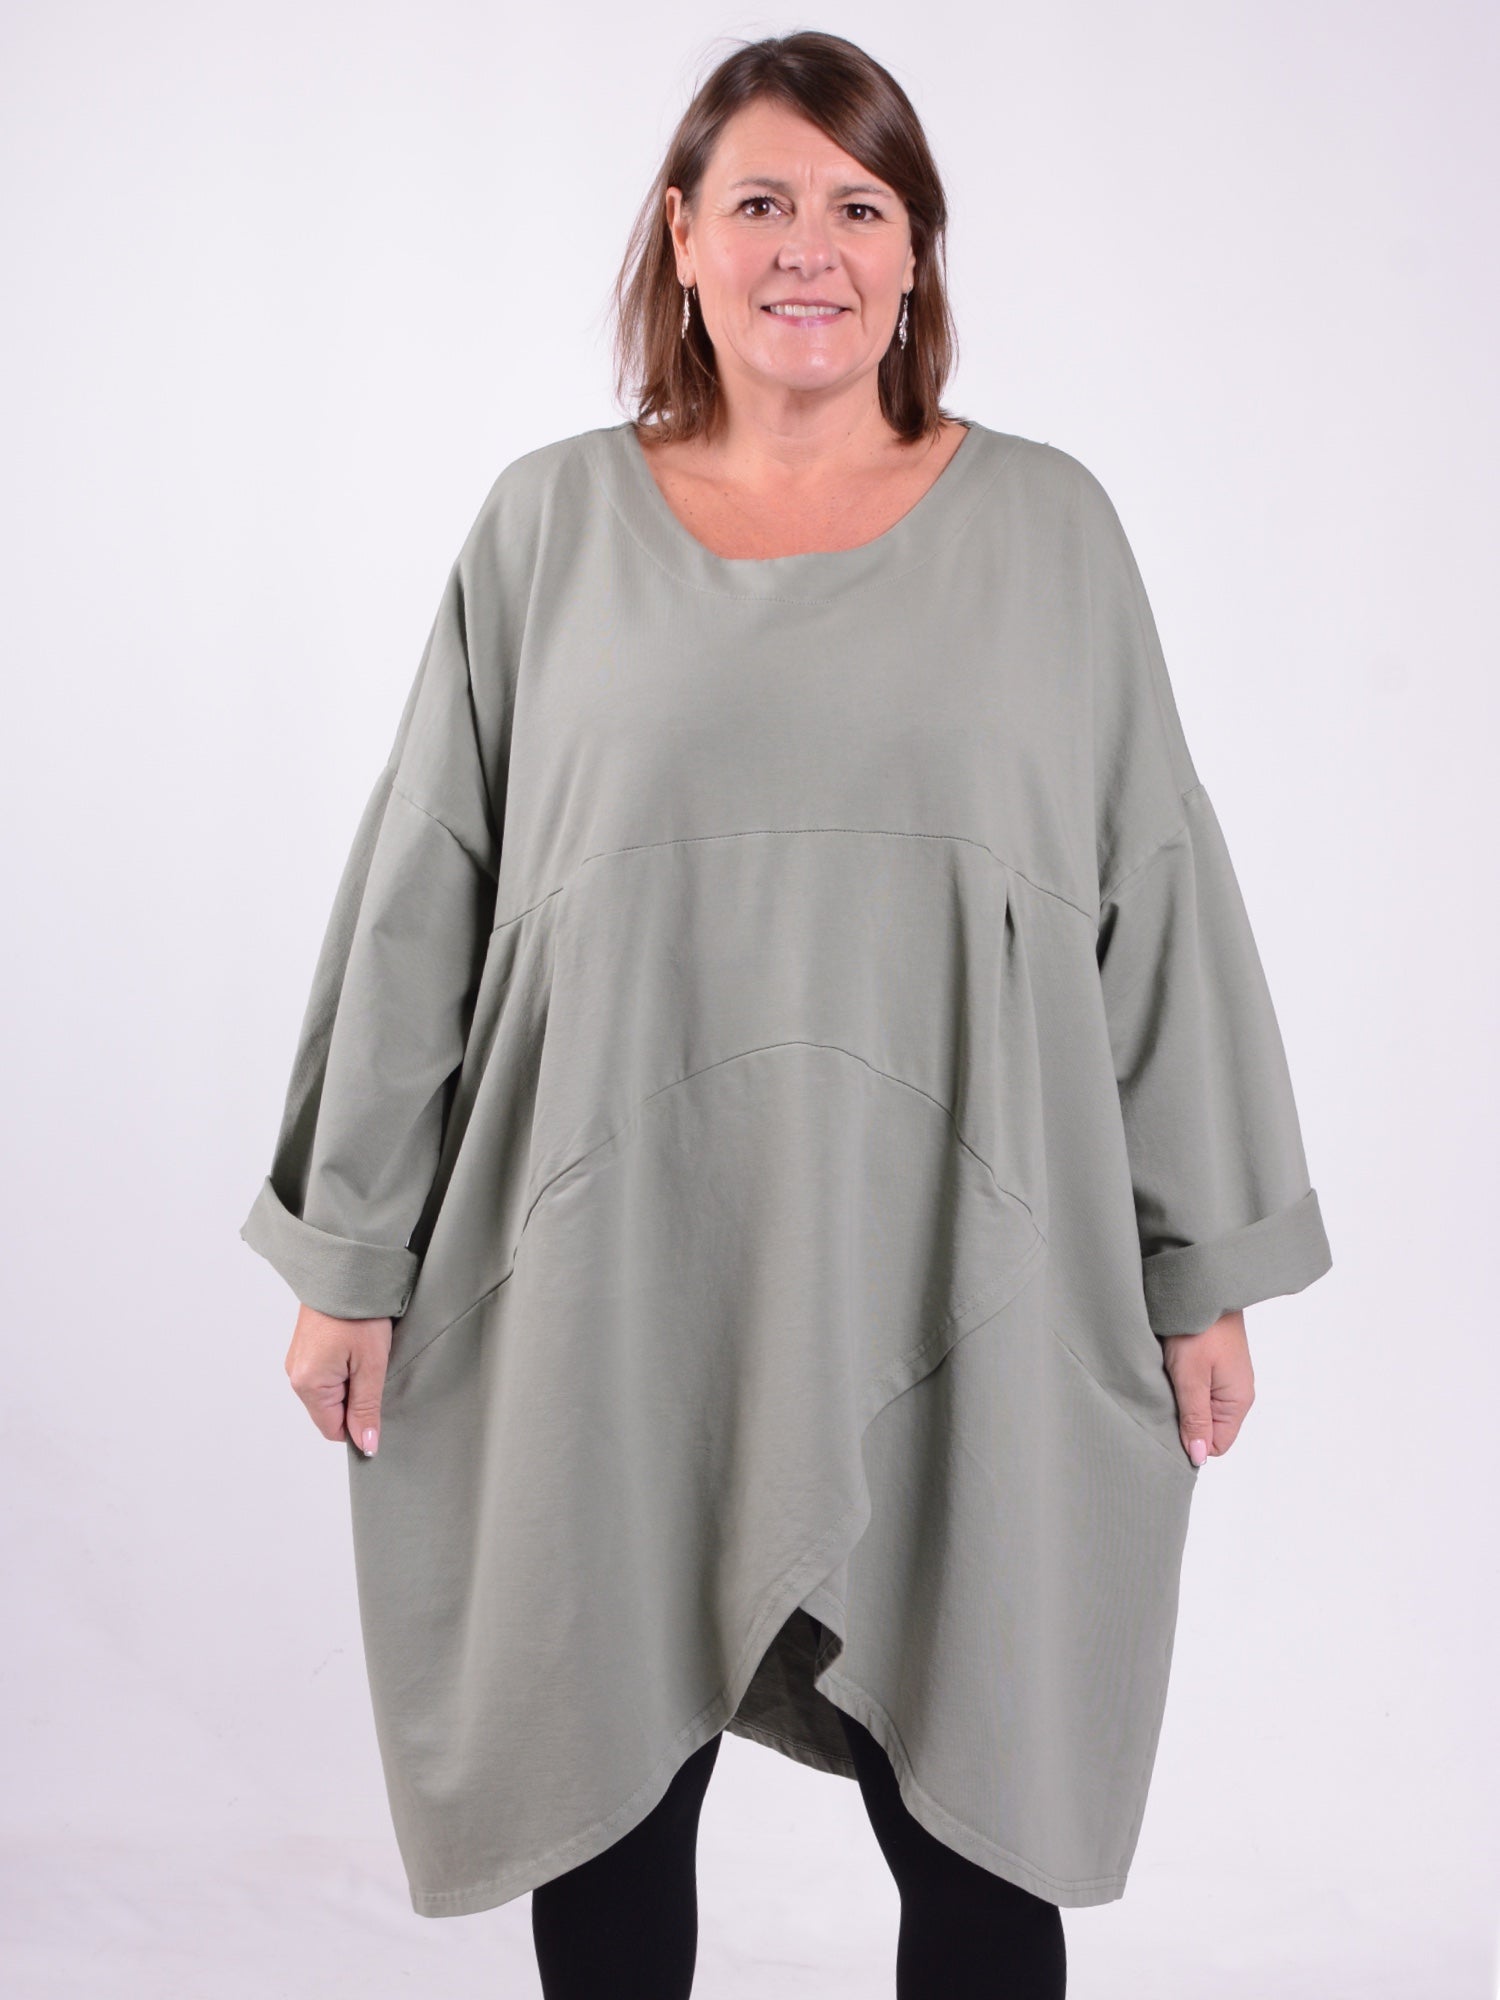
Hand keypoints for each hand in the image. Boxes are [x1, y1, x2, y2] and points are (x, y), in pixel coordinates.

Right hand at [284, 1303, 392, 1456]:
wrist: (346, 1270)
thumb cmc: (359, 1313)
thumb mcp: (371, 1365)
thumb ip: (366, 1408)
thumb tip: (366, 1446)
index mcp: (308, 1385)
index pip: (333, 1430)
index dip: (358, 1425)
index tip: (378, 1404)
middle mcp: (296, 1375)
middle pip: (330, 1411)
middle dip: (355, 1400)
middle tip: (374, 1371)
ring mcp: (298, 1360)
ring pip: (329, 1392)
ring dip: (350, 1382)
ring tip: (365, 1356)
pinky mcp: (305, 1348)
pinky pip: (325, 1373)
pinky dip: (343, 1368)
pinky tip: (356, 1348)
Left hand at [1160, 1308, 1253, 1467]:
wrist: (1201, 1286)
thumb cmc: (1199, 1330)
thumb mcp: (1191, 1378)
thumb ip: (1195, 1419)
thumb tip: (1199, 1457)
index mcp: (1238, 1401)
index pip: (1217, 1444)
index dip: (1192, 1441)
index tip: (1169, 1425)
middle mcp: (1235, 1392)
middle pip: (1208, 1426)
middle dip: (1184, 1421)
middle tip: (1163, 1403)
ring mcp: (1225, 1375)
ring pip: (1200, 1406)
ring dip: (1180, 1400)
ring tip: (1164, 1383)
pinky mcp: (1213, 1361)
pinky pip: (1197, 1386)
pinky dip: (1180, 1383)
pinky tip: (1167, 1371)